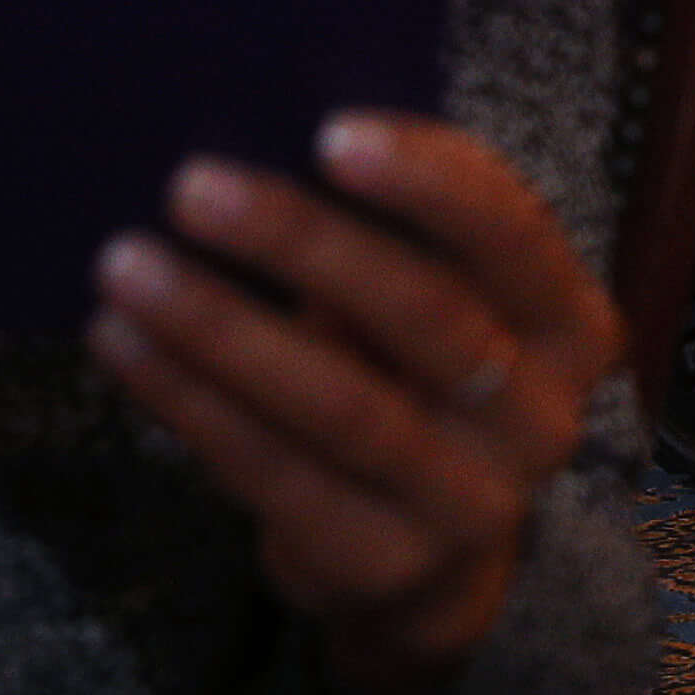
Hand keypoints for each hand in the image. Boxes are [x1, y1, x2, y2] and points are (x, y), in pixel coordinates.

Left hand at [89, 113, 621, 694]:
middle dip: (302, 242)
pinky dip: (188, 402)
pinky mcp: (381, 563)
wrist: (433, 563)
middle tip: (191, 186)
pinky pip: (273, 472)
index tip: (329, 132)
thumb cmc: (422, 382)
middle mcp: (540, 418)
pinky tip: (123, 344)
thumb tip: (266, 130)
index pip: (513, 237)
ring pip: (341, 405)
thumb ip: (401, 235)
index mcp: (571, 326)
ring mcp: (468, 503)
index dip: (429, 183)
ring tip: (126, 267)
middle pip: (424, 316)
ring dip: (221, 328)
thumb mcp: (448, 301)